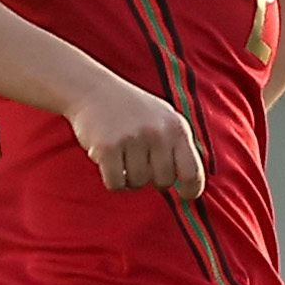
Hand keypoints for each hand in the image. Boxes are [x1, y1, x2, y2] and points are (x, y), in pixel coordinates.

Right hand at [72, 76, 206, 198]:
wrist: (92, 90)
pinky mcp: (107, 147)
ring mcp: (133, 139)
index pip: (192, 171)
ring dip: (129, 178)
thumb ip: (179, 146)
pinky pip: (116, 184)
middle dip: (152, 179)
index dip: (191, 189)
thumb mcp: (164, 119)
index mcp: (177, 127)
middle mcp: (158, 133)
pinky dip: (112, 180)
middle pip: (163, 181)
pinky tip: (109, 162)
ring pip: (138, 184)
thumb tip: (192, 184)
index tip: (185, 195)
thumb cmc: (132, 110)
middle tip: (139, 162)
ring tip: (122, 156)